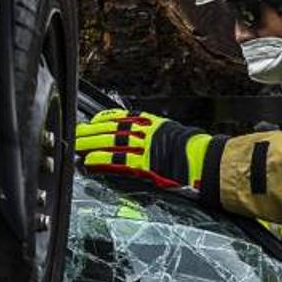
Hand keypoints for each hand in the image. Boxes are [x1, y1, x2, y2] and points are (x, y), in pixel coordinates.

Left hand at [75, 109, 215, 190]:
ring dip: (91, 144)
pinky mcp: (142, 164)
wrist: (205, 160)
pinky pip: (117, 161)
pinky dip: (101, 161)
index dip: (105, 119)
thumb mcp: (173, 133)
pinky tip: (90, 161)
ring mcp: (142, 147)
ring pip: (109, 142)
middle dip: (92, 130)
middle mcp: (144, 132)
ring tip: (76, 145)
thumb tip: (146, 136)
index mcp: (152, 124)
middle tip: (77, 132)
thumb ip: (156, 133)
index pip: (122, 117)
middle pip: (111, 128)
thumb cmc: (194, 150)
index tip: (94, 121)